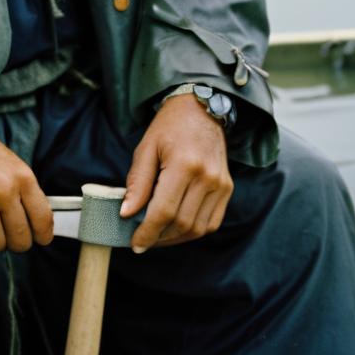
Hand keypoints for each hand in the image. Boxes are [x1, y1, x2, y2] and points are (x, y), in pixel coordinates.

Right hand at [0, 100, 53, 251]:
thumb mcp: (9, 162)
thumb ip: (22, 188)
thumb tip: (34, 220)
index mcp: (23, 176)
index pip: (43, 218)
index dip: (43, 235)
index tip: (39, 240)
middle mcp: (6, 190)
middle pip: (21, 238)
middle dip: (15, 243)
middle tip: (7, 237)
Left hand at [119, 93, 232, 252]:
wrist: (200, 109)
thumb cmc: (169, 127)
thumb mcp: (146, 148)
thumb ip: (137, 183)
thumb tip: (127, 213)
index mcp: (184, 164)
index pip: (164, 210)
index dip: (148, 232)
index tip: (135, 244)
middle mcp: (207, 177)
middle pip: (181, 223)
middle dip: (159, 238)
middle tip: (142, 240)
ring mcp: (221, 184)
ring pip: (197, 228)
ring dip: (175, 238)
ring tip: (156, 236)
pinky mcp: (227, 189)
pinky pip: (211, 222)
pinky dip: (192, 231)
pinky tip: (176, 228)